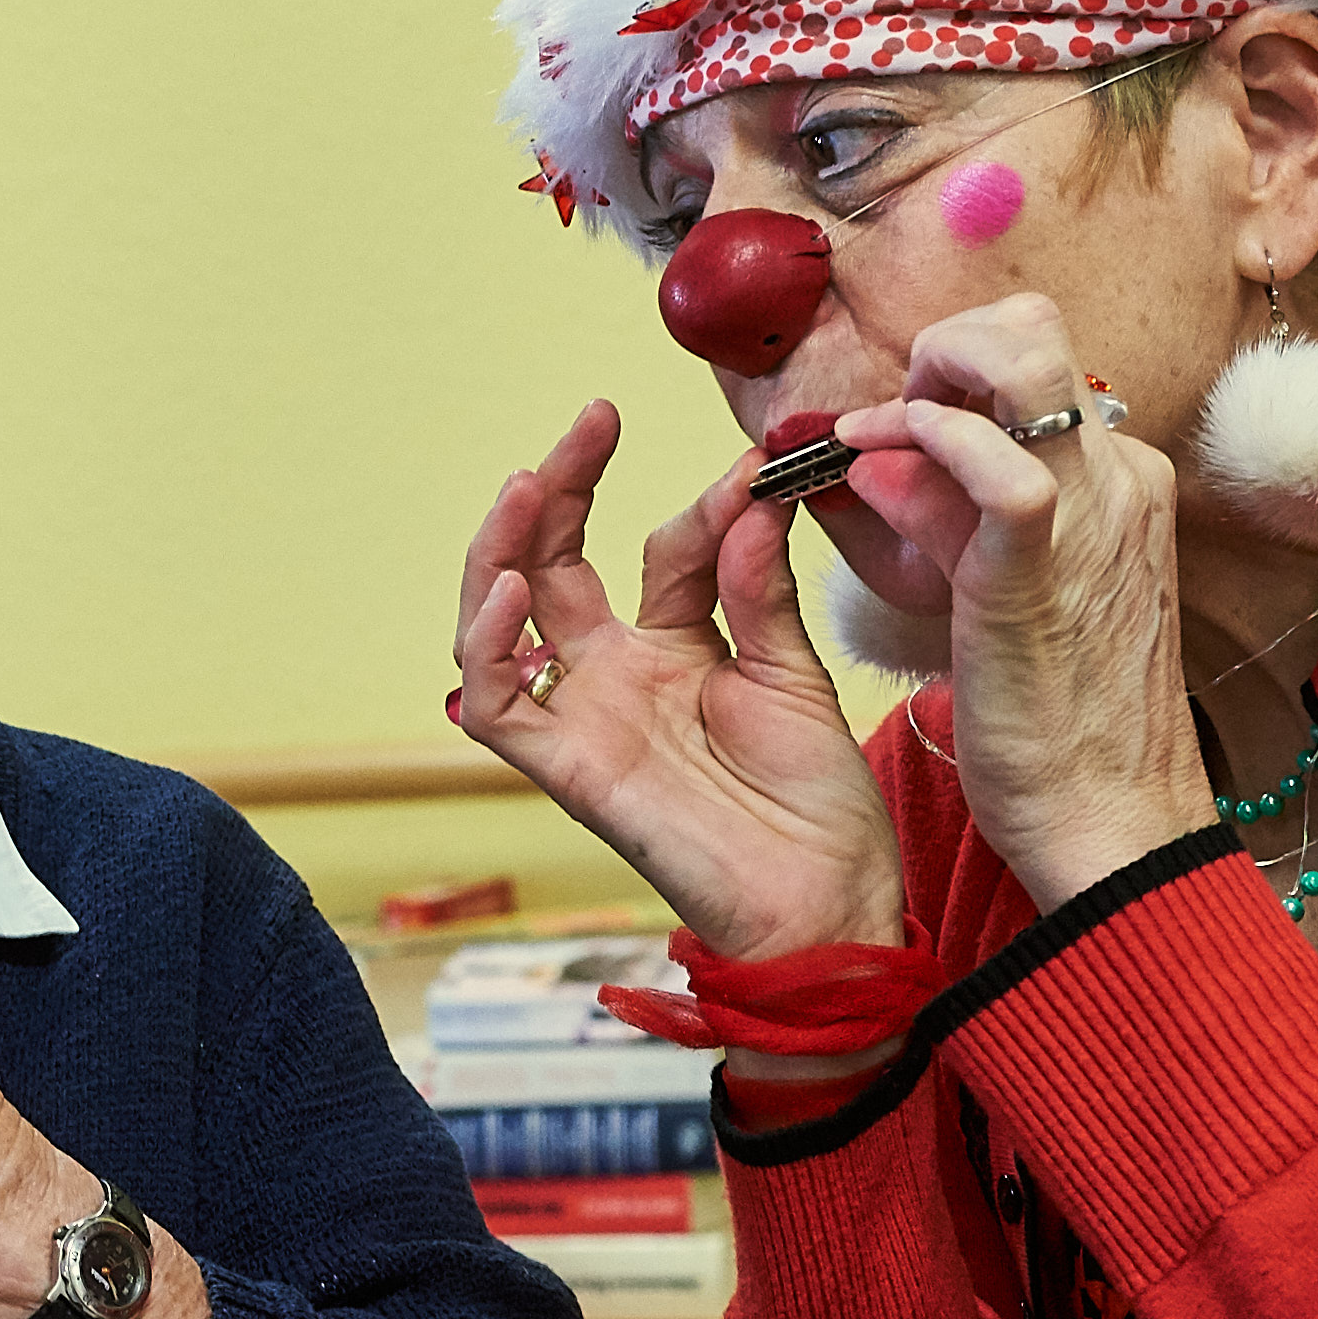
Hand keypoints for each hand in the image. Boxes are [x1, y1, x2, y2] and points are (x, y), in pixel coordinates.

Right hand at [452, 399, 908, 958]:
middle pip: (555, 563)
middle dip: (563, 486)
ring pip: (500, 619)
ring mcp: (584, 717)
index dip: (702, 501)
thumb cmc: (819, 804)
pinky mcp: (565, 768)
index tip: (756, 467)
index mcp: (676, 649)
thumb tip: (746, 494)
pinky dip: (487, 645)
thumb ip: (756, 586)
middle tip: (589, 421)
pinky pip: (492, 705)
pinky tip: (513, 586)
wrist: (830, 898)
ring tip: (529, 483)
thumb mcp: (794, 671)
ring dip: (502, 548)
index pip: (662, 548)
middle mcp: (616, 675)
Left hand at [814, 297, 1207, 908]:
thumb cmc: (1053, 721)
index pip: (1039, 362)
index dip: (956, 368)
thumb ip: (942, 516)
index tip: (899, 422)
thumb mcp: (998, 591)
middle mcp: (1118, 480)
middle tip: (891, 419)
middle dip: (944, 349)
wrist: (1111, 818)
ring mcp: (1095, 517)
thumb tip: (873, 460)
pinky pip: (1008, 472)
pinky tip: (884, 468)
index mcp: (1117, 484)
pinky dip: (935, 445)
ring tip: (871, 441)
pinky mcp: (1049, 571)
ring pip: (1027, 364)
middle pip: (1036, 333)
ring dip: (927, 381)